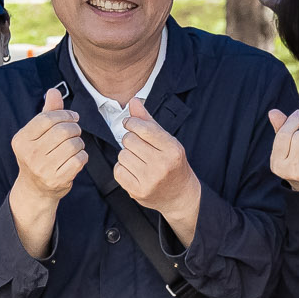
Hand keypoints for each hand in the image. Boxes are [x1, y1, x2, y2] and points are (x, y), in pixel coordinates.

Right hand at [11, 87, 87, 202]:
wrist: (35, 189)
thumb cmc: (38, 156)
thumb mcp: (37, 134)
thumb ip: (47, 112)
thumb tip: (53, 91)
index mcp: (21, 139)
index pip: (47, 118)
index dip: (65, 114)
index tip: (73, 116)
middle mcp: (29, 154)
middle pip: (63, 130)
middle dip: (74, 128)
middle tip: (75, 132)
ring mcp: (43, 168)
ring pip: (74, 144)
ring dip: (79, 143)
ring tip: (75, 146)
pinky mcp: (57, 179)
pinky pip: (79, 159)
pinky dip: (82, 156)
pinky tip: (76, 158)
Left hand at [116, 99, 201, 237]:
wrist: (180, 196)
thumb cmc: (172, 164)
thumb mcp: (167, 141)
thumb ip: (148, 121)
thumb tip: (133, 101)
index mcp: (173, 149)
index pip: (144, 128)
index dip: (132, 123)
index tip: (130, 124)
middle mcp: (162, 165)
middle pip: (129, 140)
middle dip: (130, 140)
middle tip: (139, 147)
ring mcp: (149, 180)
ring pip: (122, 155)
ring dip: (127, 155)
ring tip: (139, 161)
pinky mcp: (138, 191)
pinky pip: (118, 170)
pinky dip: (122, 169)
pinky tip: (134, 171)